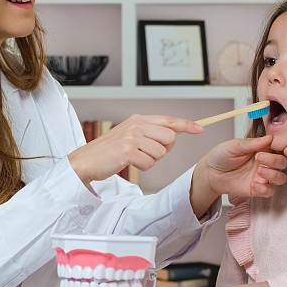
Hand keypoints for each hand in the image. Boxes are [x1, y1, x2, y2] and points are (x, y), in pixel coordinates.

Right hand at [68, 114, 202, 184]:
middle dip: (163, 150)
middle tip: (146, 153)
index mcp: (138, 119)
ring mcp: (131, 137)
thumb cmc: (109, 151)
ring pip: (161, 153)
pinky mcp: (127, 151)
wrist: (85, 162)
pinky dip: (142, 168)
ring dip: (150, 160)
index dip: (186, 125)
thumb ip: (150, 132)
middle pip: (170, 138)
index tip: (200, 129)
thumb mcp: (130, 136)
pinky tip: (129, 164)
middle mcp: (136, 125)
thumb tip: (174, 134)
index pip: (169, 120)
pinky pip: (149, 164)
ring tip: (134, 158)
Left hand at [189, 135, 286, 214]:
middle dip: (275, 161)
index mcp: (263, 149)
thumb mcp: (235, 146)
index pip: (282, 148)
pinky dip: (265, 189)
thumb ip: (252, 143)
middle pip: (283, 163)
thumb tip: (270, 138)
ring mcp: (263, 177)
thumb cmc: (222, 155)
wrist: (210, 172)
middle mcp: (266, 163)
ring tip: (259, 171)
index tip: (284, 149)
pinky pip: (270, 191)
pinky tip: (253, 184)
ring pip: (281, 178)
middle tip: (259, 158)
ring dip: (273, 175)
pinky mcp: (258, 189)